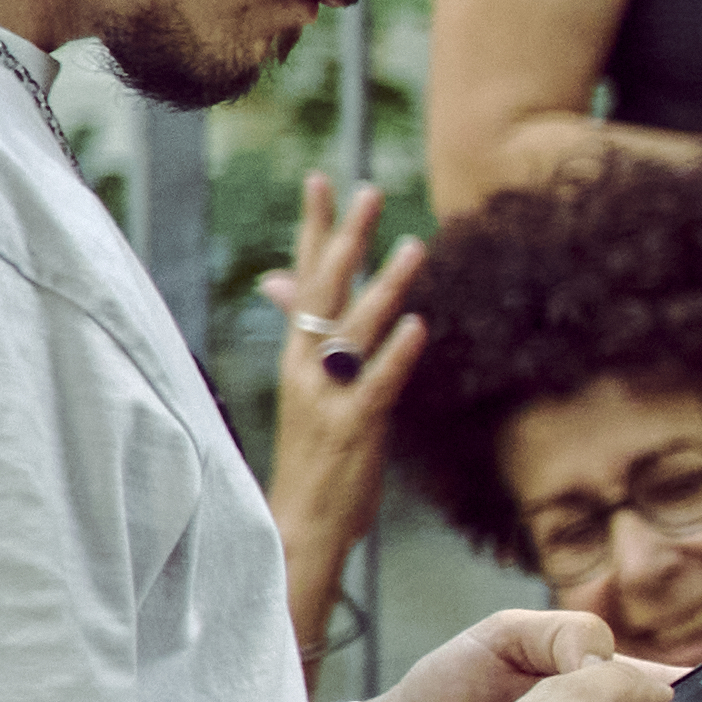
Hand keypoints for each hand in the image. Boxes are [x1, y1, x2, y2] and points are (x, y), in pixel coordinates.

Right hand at [263, 175, 426, 623]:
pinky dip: (397, 354)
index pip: (305, 276)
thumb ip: (305, 331)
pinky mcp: (354, 429)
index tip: (323, 178)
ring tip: (414, 246)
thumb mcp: (308, 384)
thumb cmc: (313, 451)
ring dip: (386, 287)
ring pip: (356, 331)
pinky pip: (378, 385)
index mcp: (297, 353)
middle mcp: (306, 366)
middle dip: (347, 237)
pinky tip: (419, 325)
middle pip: (327, 290)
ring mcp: (328, 397)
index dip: (315, 228)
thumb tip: (281, 280)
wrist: (300, 522)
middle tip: (369, 189)